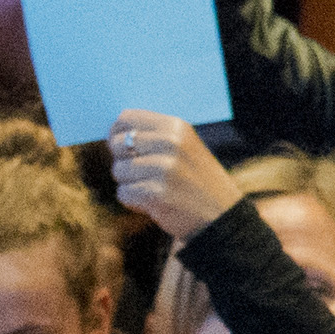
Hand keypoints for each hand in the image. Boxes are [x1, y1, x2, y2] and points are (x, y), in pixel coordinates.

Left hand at [105, 107, 240, 244]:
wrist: (221, 215)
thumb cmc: (197, 180)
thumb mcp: (185, 146)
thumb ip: (154, 135)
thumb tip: (113, 134)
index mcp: (176, 127)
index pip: (126, 118)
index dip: (118, 133)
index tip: (125, 147)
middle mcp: (170, 143)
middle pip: (117, 144)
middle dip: (124, 160)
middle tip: (144, 172)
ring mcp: (163, 169)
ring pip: (118, 170)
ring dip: (130, 183)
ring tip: (154, 187)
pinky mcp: (156, 194)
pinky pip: (123, 193)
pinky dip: (133, 201)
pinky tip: (153, 201)